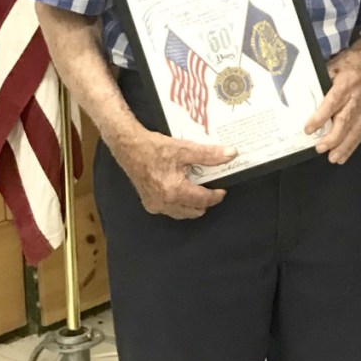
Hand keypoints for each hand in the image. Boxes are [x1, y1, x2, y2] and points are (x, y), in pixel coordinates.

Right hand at [112, 128, 236, 217]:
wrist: (130, 147)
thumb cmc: (156, 148)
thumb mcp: (186, 149)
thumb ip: (210, 154)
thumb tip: (231, 154)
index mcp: (175, 191)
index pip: (203, 200)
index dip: (216, 196)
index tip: (222, 189)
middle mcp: (165, 203)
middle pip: (194, 211)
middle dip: (205, 201)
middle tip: (211, 187)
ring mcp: (156, 206)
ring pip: (182, 212)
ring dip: (192, 204)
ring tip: (198, 188)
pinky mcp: (149, 204)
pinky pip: (170, 210)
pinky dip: (180, 203)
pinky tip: (182, 189)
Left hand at [304, 42, 360, 163]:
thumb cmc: (350, 62)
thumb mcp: (334, 64)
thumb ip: (322, 78)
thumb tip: (305, 93)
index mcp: (346, 83)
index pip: (332, 102)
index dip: (321, 117)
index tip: (308, 128)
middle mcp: (356, 97)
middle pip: (345, 120)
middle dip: (332, 137)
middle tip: (320, 148)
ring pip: (354, 130)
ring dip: (343, 146)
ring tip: (332, 158)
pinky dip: (352, 145)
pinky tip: (343, 155)